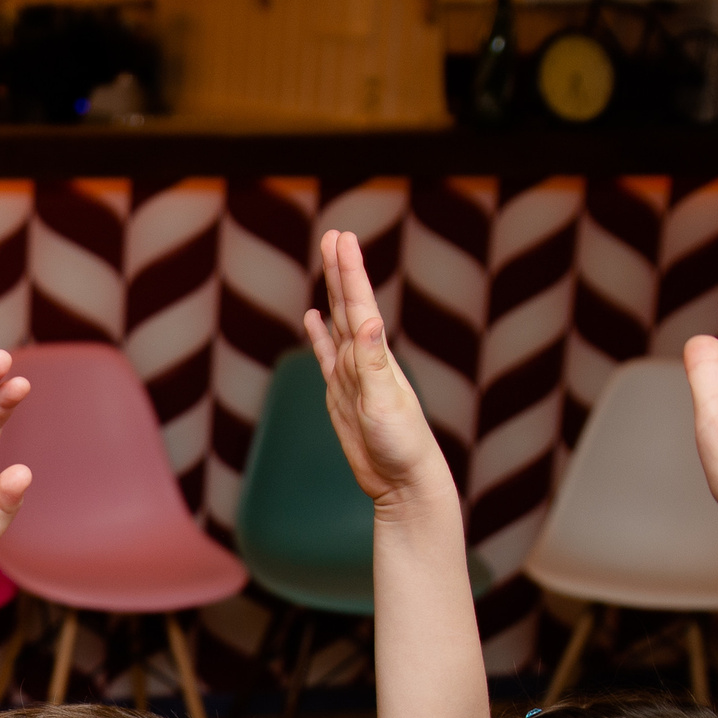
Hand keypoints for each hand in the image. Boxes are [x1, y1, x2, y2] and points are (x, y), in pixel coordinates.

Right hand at [300, 229, 448, 506]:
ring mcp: (352, 375)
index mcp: (375, 357)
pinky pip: (326, 356)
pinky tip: (314, 319)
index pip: (358, 304)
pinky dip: (319, 335)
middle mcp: (364, 359)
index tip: (341, 238)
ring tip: (326, 262)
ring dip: (330, 293)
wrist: (403, 482)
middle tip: (332, 235)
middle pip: (347, 305)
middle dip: (339, 270)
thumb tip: (369, 321)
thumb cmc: (401, 446)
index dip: (348, 271)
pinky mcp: (341, 394)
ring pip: (337, 324)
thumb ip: (374, 363)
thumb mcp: (385, 403)